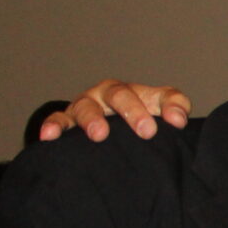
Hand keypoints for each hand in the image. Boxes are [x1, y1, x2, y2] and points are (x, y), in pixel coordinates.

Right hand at [37, 80, 194, 142]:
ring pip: (86, 106)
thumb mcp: (158, 109)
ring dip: (92, 119)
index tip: (176, 124)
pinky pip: (57, 120)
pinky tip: (49, 135)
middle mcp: (108, 94)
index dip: (167, 106)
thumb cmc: (136, 117)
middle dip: (132, 111)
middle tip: (146, 131)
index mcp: (136, 92)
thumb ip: (175, 107)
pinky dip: (53, 126)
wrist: (104, 127)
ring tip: (99, 135)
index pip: (154, 95)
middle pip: (119, 95)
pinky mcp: (66, 119)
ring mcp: (85, 105)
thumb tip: (179, 120)